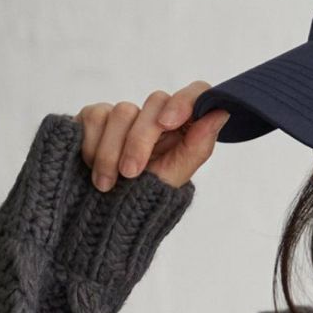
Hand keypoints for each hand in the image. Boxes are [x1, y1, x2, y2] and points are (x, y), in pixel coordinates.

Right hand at [73, 83, 229, 191]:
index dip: (185, 101)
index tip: (168, 123)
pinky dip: (93, 146)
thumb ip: (197, 146)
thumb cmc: (141, 202)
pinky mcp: (97, 118)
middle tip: (130, 173)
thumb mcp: (172, 180)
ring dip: (111, 152)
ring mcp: (126, 117)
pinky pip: (96, 116)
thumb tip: (221, 112)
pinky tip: (91, 168)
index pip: (196, 95)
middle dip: (140, 140)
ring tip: (106, 184)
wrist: (101, 217)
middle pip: (156, 102)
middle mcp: (156, 118)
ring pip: (123, 111)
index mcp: (182, 131)